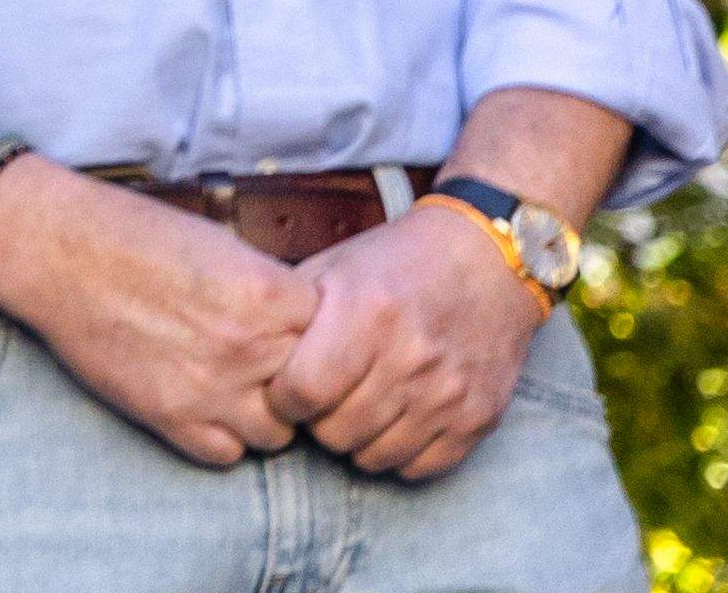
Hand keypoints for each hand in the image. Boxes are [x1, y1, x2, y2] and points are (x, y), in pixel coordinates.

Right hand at [0, 161, 318, 466]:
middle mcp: (250, 348)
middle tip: (262, 362)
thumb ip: (272, 293)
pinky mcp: (171, 419)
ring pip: (278, 435)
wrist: (54, 248)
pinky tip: (198, 401)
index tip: (294, 333)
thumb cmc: (133, 234)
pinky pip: (226, 454)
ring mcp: (212, 390)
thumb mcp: (222, 245)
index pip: (338, 342)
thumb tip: (304, 329)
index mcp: (270, 296)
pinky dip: (220, 435)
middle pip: (315, 393)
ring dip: (262, 414)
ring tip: (231, 385)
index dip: (319, 339)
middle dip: (294, 380)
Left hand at [272, 203, 544, 478]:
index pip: (302, 392)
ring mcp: (449, 393)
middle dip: (317, 422)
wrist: (486, 261)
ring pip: (377, 457)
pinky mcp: (480, 418)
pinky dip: (400, 454)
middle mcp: (411, 358)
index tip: (283, 389)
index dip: (281, 399)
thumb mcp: (332, 267)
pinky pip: (422, 467)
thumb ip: (289, 312)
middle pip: (336, 433)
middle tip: (321, 401)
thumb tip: (242, 355)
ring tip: (356, 408)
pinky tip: (393, 422)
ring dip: (357, 441)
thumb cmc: (394, 263)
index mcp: (366, 313)